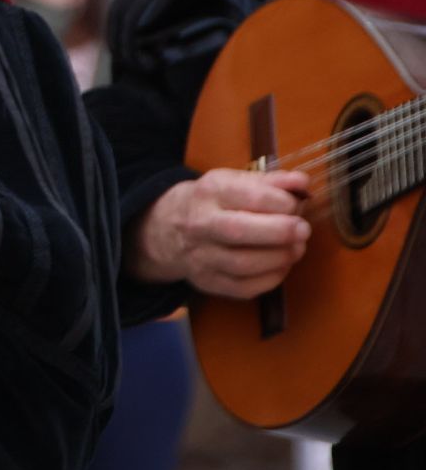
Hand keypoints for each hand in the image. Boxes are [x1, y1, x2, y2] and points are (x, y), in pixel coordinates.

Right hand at [127, 168, 310, 298]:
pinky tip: (280, 266)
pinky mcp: (207, 281)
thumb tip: (302, 183)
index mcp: (210, 192)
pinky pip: (243, 288)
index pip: (250, 196)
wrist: (167, 228)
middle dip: (280, 232)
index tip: (296, 205)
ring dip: (279, 258)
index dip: (282, 202)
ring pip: (243, 264)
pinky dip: (270, 279)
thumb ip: (272, 182)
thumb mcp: (235, 181)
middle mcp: (200, 224)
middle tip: (303, 230)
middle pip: (240, 231)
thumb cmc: (213, 202)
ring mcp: (201, 256)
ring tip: (295, 249)